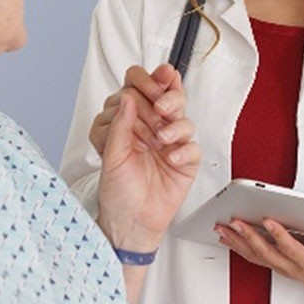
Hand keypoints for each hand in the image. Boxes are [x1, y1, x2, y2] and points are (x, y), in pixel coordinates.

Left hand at [96, 67, 199, 251]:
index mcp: (130, 119)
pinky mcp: (186, 160)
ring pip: (183, 116)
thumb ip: (119, 124)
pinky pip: (193, 147)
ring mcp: (171, 141)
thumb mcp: (110, 155)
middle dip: (164, 98)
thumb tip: (129, 97)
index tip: (144, 90)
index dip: (144, 83)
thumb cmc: (117, 189)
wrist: (131, 221)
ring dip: (174, 123)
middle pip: (167, 95)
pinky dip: (183, 150)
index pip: (140, 85)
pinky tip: (171, 157)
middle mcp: (151, 126)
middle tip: (159, 109)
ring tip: (161, 138)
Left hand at [216, 219, 303, 299]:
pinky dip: (238, 246)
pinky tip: (227, 237)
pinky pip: (254, 257)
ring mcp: (282, 267)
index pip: (291, 249)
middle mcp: (292, 267)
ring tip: (222, 228)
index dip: (279, 235)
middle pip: (266, 252)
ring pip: (255, 255)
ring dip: (237, 242)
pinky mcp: (277, 264)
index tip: (268, 220)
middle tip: (235, 221)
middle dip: (249, 236)